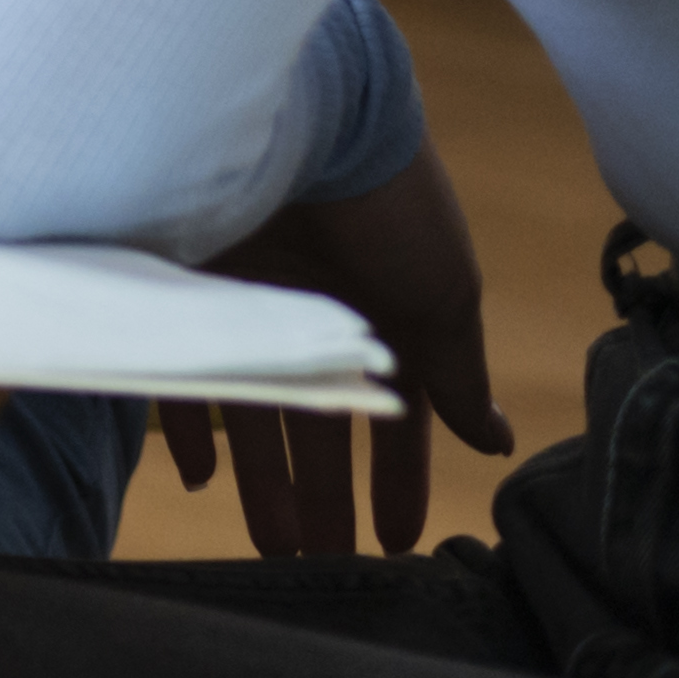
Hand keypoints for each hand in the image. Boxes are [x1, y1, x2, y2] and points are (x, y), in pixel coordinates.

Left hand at [164, 143, 514, 556]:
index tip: (399, 541)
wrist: (311, 114)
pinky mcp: (191, 285)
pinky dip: (194, 427)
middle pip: (316, 422)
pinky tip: (202, 480)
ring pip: (255, 409)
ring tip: (274, 548)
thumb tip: (492, 441)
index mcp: (381, 313)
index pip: (391, 414)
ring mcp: (249, 297)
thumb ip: (457, 372)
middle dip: (323, 496)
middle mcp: (311, 308)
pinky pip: (186, 371)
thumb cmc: (391, 202)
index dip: (396, 478)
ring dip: (265, 481)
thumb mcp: (442, 294)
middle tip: (321, 563)